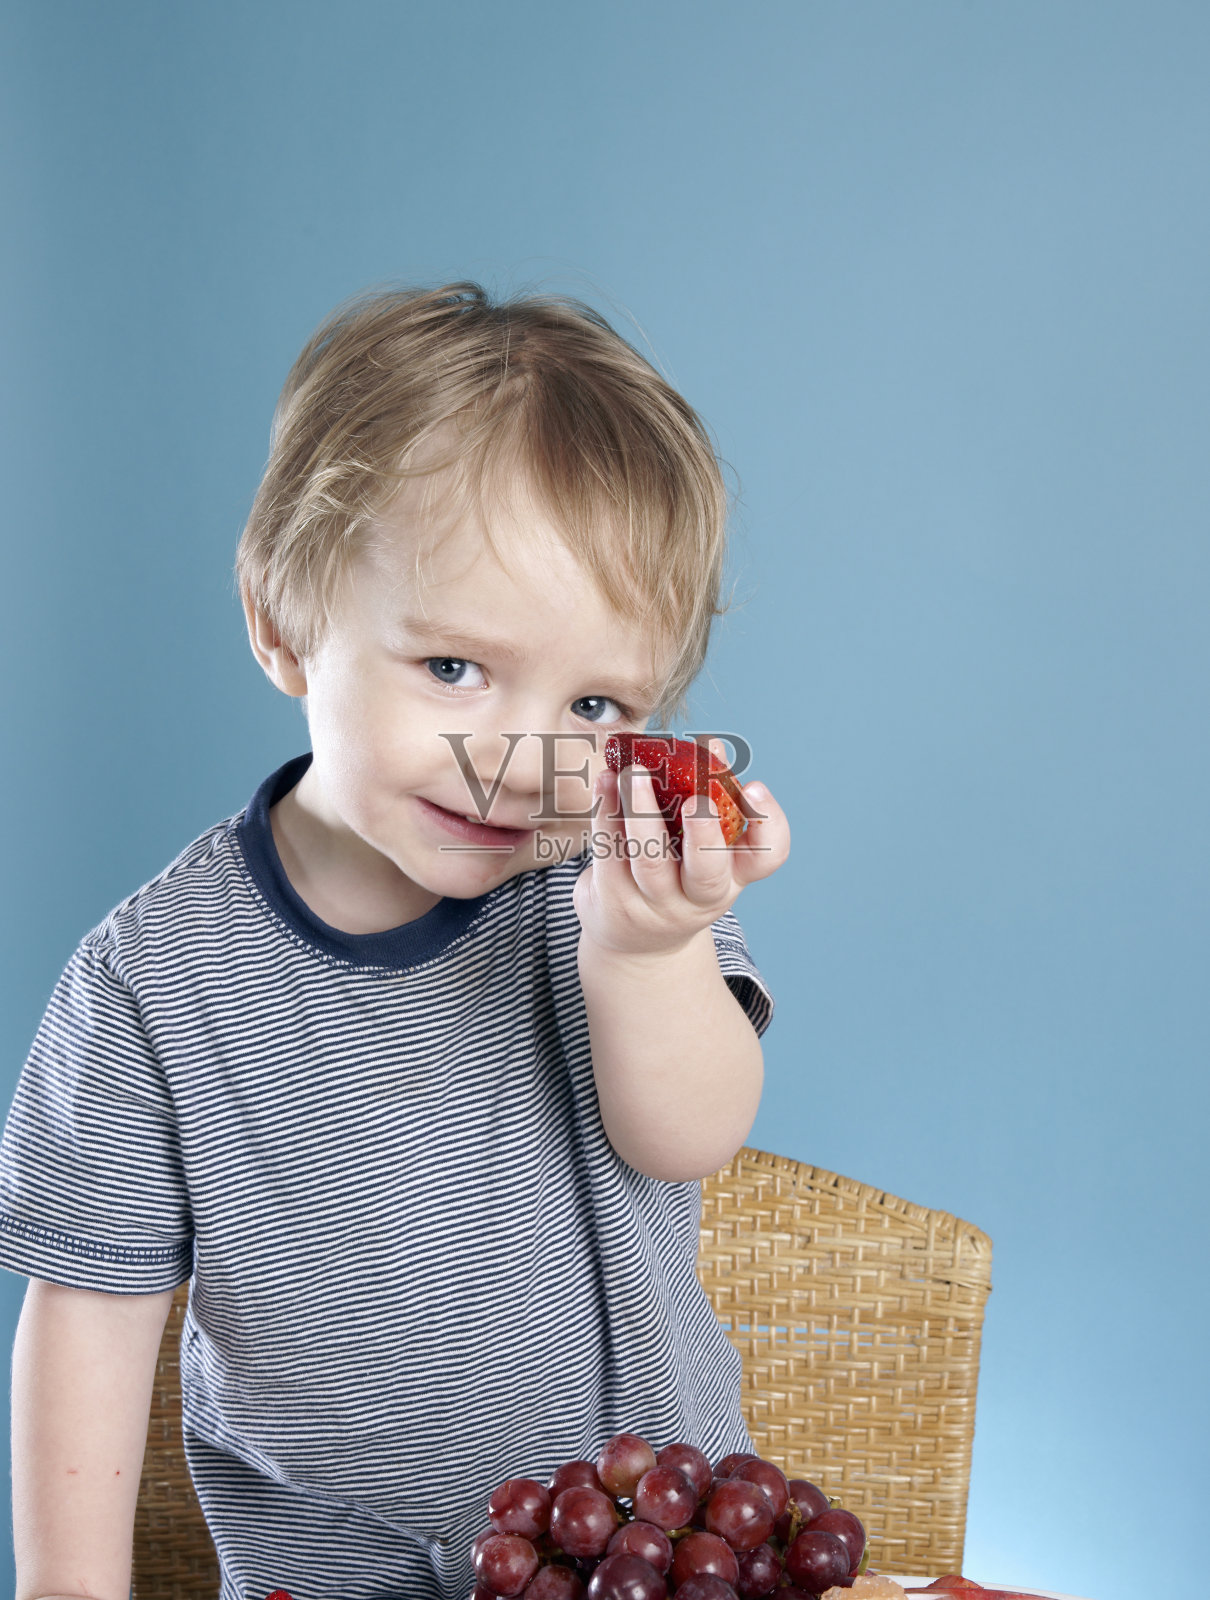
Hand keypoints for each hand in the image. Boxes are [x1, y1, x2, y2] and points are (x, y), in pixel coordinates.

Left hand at [573, 739, 789, 959]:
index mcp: (732, 876)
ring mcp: (655, 903)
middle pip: (707, 873)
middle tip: (697, 800)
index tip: (754, 786)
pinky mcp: (614, 899)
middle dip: (704, 834)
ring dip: (641, 812)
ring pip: (649, 861)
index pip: (766, 857)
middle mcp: (698, 896)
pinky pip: (610, 853)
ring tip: (635, 772)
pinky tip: (606, 780)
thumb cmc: (677, 877)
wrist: (634, 943)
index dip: (768, 823)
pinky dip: (607, 813)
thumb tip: (712, 746)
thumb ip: (710, 800)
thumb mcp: (702, 850)